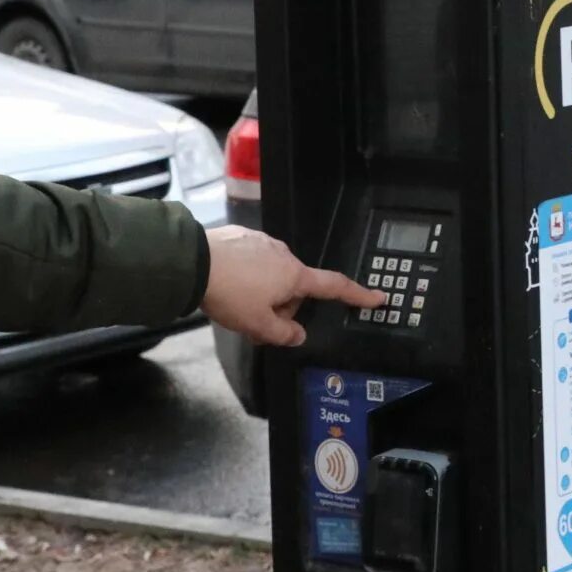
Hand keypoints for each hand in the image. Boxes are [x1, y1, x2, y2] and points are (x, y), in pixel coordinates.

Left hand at [202, 226, 382, 347]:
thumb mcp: (258, 325)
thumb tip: (297, 335)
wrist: (193, 262)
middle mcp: (284, 254)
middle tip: (256, 324)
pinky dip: (246, 276)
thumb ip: (283, 334)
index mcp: (294, 276)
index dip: (358, 295)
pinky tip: (227, 284)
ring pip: (272, 275)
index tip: (377, 297)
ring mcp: (263, 242)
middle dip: (280, 307)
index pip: (335, 287)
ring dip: (261, 292)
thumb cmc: (230, 293)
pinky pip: (253, 262)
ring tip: (235, 304)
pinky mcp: (242, 236)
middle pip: (294, 288)